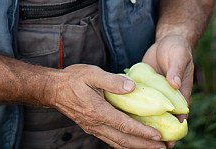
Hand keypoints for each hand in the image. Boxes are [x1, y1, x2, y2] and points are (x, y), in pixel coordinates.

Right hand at [47, 64, 168, 147]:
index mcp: (97, 111)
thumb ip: (112, 81)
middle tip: (163, 147)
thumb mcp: (92, 73)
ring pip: (117, 143)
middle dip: (144, 145)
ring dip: (136, 147)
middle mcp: (95, 124)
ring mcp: (93, 128)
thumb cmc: (72, 78)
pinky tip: (133, 143)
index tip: (158, 136)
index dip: (142, 132)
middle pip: (123, 140)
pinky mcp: (91, 128)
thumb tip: (132, 87)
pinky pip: (111, 140)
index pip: (124, 125)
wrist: (52, 89)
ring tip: (153, 148)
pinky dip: (124, 144)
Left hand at [141, 35, 193, 147]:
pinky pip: (139, 100)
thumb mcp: (178, 58)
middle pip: (162, 119)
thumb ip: (176, 70)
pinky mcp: (144, 87)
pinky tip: (121, 116)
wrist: (168, 40)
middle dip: (156, 133)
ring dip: (143, 123)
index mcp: (180, 94)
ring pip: (149, 112)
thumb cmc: (177, 50)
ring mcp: (155, 93)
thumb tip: (174, 83)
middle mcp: (167, 97)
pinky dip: (133, 108)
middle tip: (148, 147)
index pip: (179, 117)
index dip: (174, 131)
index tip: (167, 143)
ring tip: (132, 137)